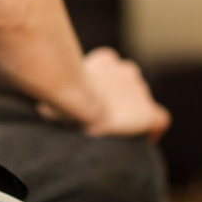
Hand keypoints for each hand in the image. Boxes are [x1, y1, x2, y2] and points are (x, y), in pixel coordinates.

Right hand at [39, 47, 170, 139]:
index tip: (100, 101)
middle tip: (106, 120)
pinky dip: (153, 130)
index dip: (107, 87)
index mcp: (106, 61)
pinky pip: (159, 120)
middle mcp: (127, 71)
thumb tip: (43, 104)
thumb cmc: (57, 93)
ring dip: (131, 115)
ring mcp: (140, 91)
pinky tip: (144, 141)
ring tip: (118, 133)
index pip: (113, 70)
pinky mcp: (148, 112)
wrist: (79, 100)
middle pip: (128, 87)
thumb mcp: (53, 85)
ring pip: (141, 103)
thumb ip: (56, 90)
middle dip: (119, 101)